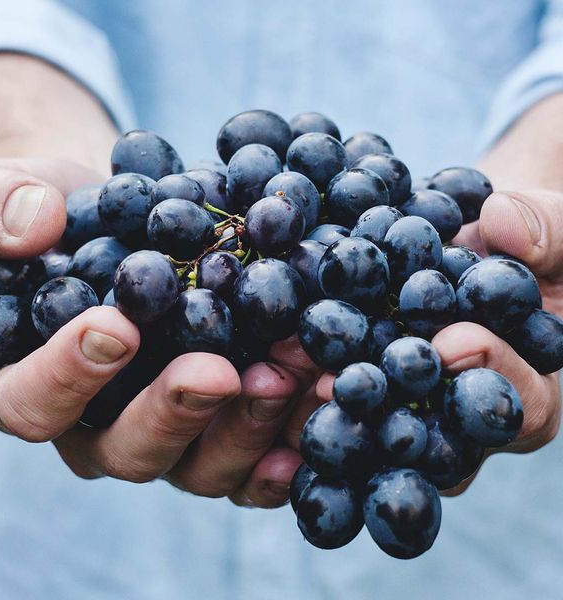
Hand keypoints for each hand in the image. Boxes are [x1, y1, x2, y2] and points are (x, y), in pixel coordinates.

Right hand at [0, 156, 315, 507]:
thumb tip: (33, 225)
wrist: (132, 223)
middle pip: (129, 450)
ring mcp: (172, 434)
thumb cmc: (65, 217)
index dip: (67, 376)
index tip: (116, 327)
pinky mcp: (224, 428)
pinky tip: (320, 408)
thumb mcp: (9, 192)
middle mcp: (103, 426)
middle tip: (219, 371)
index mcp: (36, 384)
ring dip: (249, 426)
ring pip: (202, 465)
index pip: (32, 402)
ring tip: (291, 373)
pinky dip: (288, 444)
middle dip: (176, 412)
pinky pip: (255, 460)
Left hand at [275, 190, 562, 498]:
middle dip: (391, 411)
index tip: (453, 342)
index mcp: (529, 387)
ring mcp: (411, 401)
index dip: (492, 376)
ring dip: (333, 405)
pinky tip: (271, 357)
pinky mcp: (368, 379)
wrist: (480, 235)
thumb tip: (504, 223)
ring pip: (376, 424)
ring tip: (293, 379)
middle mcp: (462, 411)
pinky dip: (306, 375)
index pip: (520, 404)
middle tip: (346, 386)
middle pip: (434, 437)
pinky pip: (339, 388)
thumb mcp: (558, 225)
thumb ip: (549, 227)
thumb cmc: (532, 238)